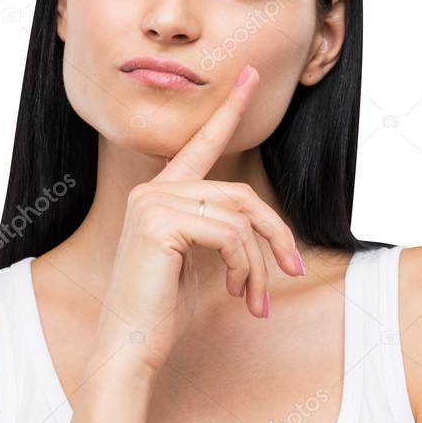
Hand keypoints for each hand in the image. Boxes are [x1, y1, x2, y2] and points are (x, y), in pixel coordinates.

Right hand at [92, 64, 304, 376]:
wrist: (130, 348)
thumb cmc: (163, 310)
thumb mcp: (198, 261)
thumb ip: (220, 230)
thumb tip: (260, 226)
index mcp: (162, 194)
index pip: (202, 143)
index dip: (229, 107)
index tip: (250, 73)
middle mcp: (153, 190)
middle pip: (241, 195)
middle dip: (275, 235)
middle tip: (291, 271)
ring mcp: (153, 203)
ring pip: (240, 216)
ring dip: (260, 262)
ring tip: (256, 298)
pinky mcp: (159, 222)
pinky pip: (229, 233)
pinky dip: (246, 266)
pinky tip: (237, 292)